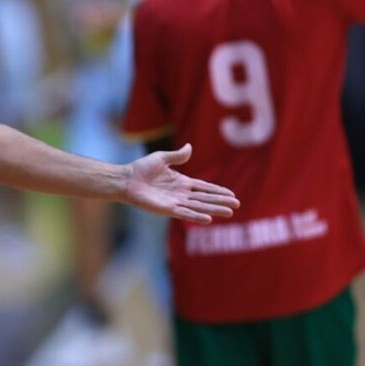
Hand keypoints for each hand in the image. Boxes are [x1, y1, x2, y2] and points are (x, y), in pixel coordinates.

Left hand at [123, 144, 238, 221]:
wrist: (127, 179)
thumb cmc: (142, 169)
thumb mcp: (162, 158)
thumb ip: (177, 155)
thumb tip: (190, 147)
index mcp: (182, 182)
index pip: (204, 187)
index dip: (218, 191)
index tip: (232, 194)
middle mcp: (181, 194)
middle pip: (205, 198)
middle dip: (221, 201)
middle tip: (237, 205)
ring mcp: (175, 202)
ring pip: (199, 207)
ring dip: (214, 209)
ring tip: (229, 212)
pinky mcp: (167, 209)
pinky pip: (185, 213)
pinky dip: (197, 216)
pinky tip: (209, 219)